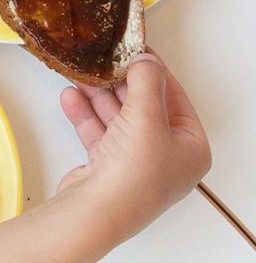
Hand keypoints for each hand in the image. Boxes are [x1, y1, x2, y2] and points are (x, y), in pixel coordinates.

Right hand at [56, 52, 210, 242]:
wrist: (96, 212)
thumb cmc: (133, 174)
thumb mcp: (146, 116)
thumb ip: (146, 83)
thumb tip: (145, 60)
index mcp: (191, 146)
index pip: (175, 99)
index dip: (155, 72)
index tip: (136, 50)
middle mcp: (167, 155)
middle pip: (145, 107)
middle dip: (120, 84)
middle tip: (104, 60)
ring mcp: (136, 163)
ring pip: (118, 119)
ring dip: (99, 97)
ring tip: (81, 75)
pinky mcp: (108, 168)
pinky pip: (99, 133)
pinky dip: (85, 115)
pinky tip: (71, 98)